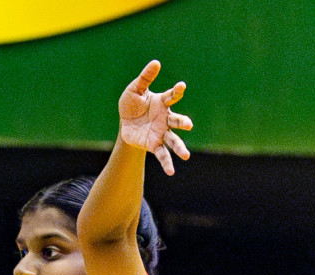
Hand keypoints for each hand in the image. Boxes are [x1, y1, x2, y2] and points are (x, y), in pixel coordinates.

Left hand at [118, 59, 192, 175]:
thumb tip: (156, 62)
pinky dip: (167, 163)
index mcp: (162, 103)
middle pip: (177, 120)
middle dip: (183, 122)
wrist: (124, 122)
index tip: (181, 86)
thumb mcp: (135, 89)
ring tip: (186, 156)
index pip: (172, 96)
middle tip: (189, 125)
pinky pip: (162, 154)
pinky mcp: (154, 144)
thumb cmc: (133, 103)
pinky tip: (171, 172)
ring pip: (173, 140)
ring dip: (180, 148)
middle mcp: (166, 118)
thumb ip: (145, 78)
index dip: (177, 91)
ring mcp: (161, 132)